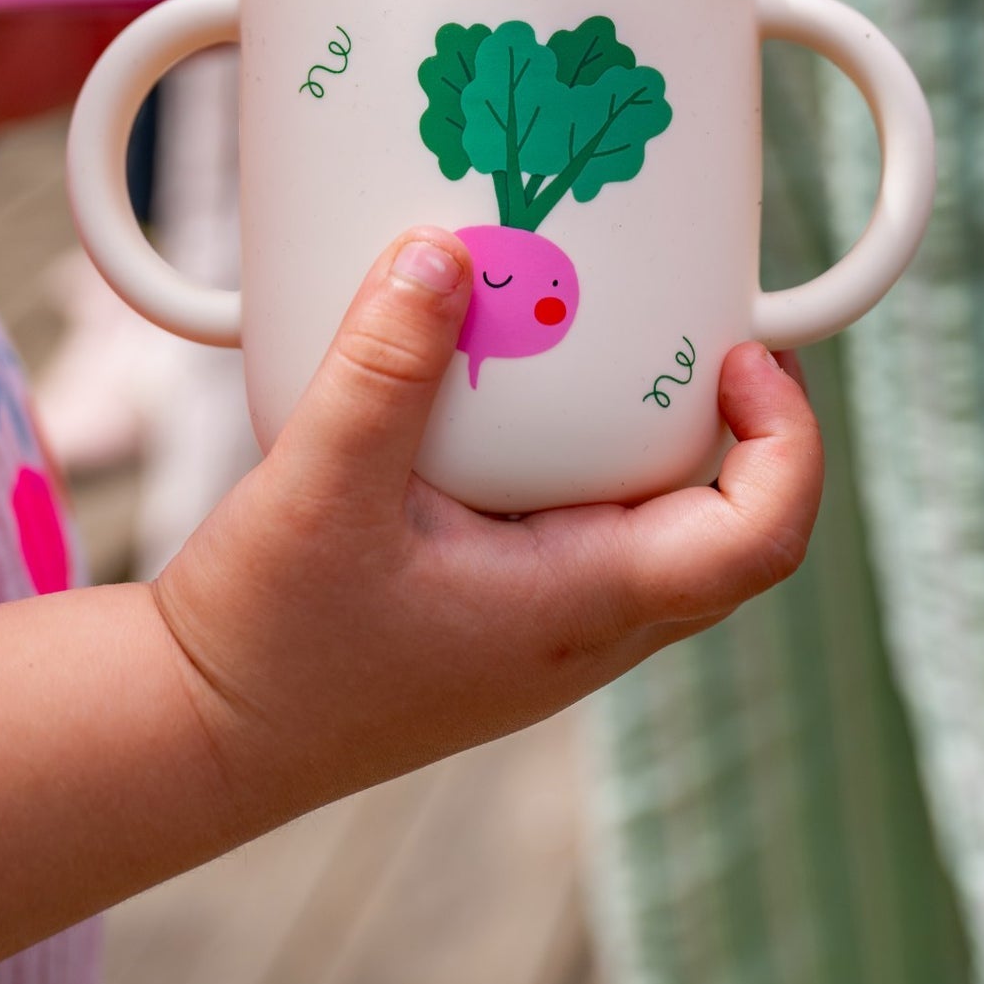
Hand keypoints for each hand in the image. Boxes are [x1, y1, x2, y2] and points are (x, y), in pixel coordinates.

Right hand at [154, 228, 823, 817]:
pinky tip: (512, 396)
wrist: (195, 735)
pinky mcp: (504, 615)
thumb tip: (442, 249)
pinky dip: (580, 458)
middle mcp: (589, 628)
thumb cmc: (266, 642)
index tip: (741, 354)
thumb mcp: (318, 487)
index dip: (788, 441)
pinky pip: (589, 531)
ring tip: (605, 339)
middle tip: (688, 322)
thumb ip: (383, 366)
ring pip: (662, 530)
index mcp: (584, 606)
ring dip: (654, 439)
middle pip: (729, 526)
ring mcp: (550, 630)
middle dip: (735, 422)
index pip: (760, 539)